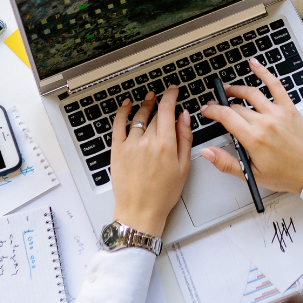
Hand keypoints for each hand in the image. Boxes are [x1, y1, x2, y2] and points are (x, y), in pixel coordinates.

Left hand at [109, 88, 192, 237]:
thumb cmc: (163, 194)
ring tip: (149, 99)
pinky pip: (118, 125)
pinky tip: (126, 105)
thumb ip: (185, 139)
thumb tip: (185, 117)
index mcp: (165, 145)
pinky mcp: (117, 150)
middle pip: (155, 115)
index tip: (173, 90)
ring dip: (145, 106)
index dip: (171, 96)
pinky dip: (122, 112)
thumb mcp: (183, 167)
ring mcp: (130, 145)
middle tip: (164, 100)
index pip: (168, 110)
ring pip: (138, 117)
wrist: (140, 212)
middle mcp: (147, 141)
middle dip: (161, 105)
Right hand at [199, 58, 302, 193]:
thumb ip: (226, 162)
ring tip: (228, 89)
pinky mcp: (289, 108)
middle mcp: (264, 122)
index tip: (206, 110)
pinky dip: (264, 73)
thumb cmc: (284, 174)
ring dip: (237, 89)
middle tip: (216, 105)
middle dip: (222, 104)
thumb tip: (207, 152)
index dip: (212, 111)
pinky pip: (275, 85)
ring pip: (251, 93)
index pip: (226, 116)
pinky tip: (254, 64)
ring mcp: (277, 112)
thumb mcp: (251, 174)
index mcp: (253, 139)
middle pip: (237, 107)